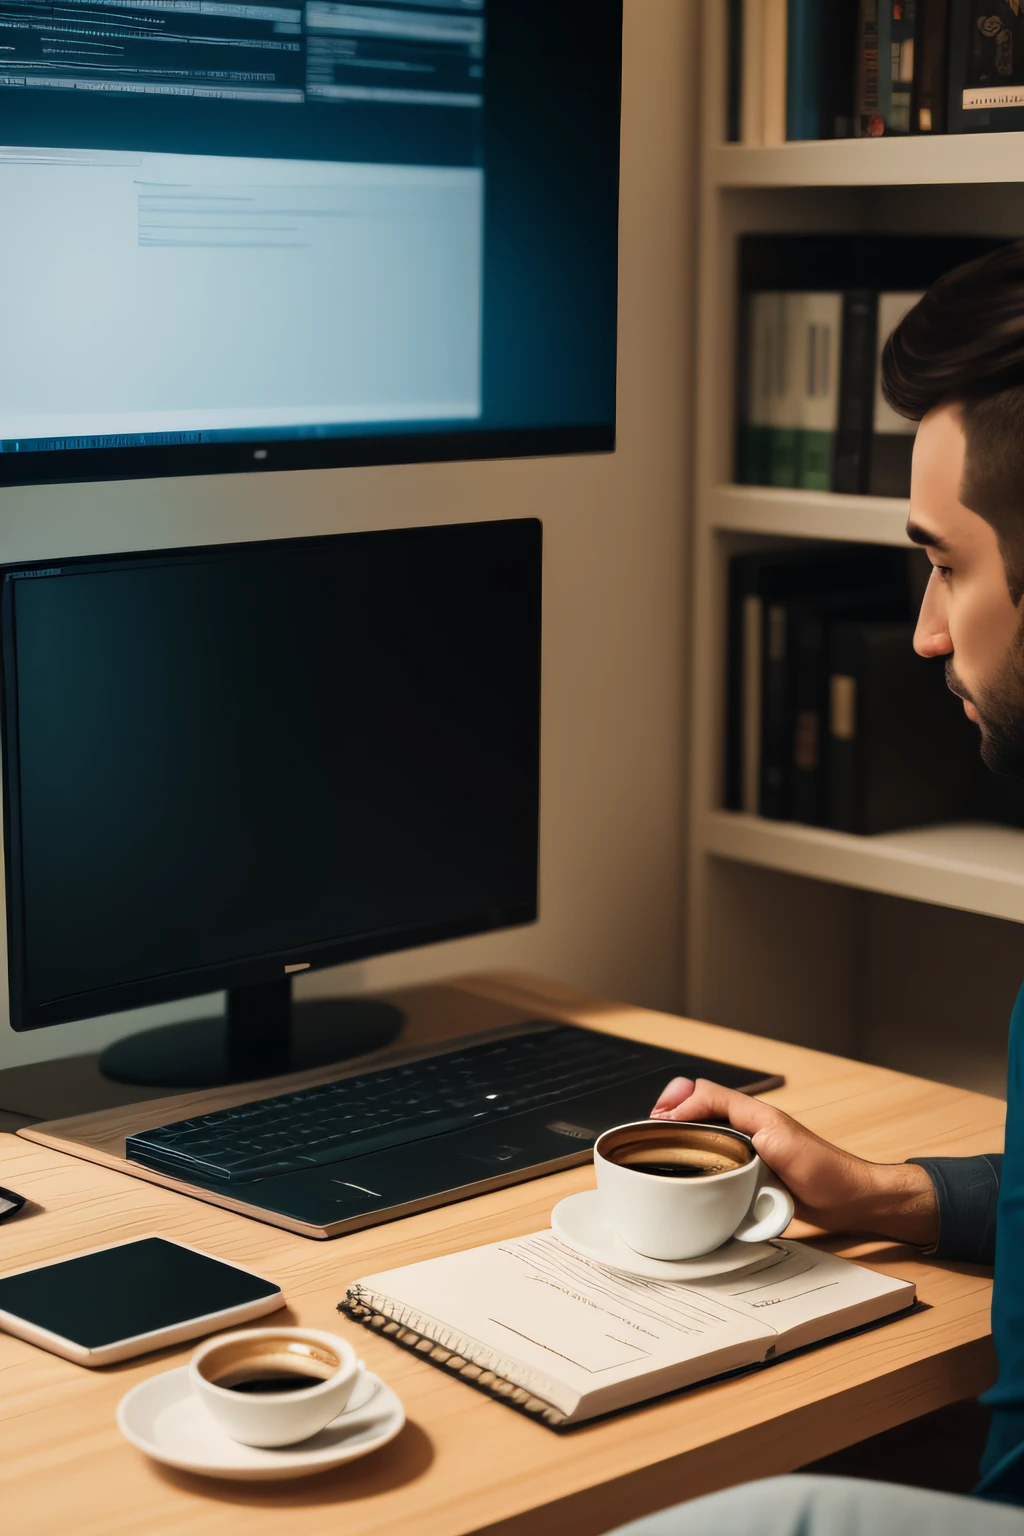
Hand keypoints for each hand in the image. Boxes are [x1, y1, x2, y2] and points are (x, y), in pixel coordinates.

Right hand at [651, 1077, 938, 1247]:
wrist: (849, 1200)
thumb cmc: (823, 1168)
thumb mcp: (776, 1135)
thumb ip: (736, 1116)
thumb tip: (693, 1111)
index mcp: (751, 1113)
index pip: (702, 1094)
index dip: (676, 1103)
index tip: (660, 1123)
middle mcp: (746, 1128)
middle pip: (697, 1110)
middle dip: (671, 1117)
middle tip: (652, 1134)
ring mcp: (747, 1151)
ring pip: (703, 1136)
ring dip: (682, 1140)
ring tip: (662, 1150)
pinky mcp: (749, 1174)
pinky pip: (715, 1164)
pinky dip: (697, 1165)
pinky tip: (688, 1175)